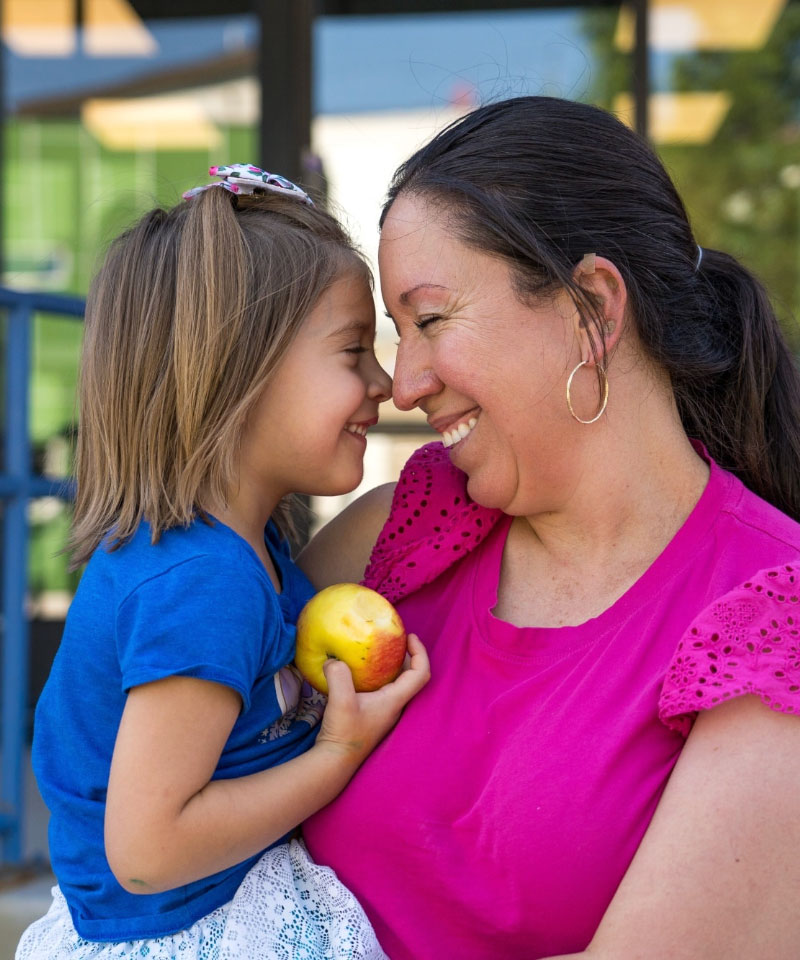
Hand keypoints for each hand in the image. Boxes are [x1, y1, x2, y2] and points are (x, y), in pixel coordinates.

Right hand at [315, 632, 429, 765]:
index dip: (420, 652)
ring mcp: (384, 710)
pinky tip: (360, 670)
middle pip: (412, 676)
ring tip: (379, 650)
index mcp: (394, 700)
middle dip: (407, 654)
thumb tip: (334, 659)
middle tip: (394, 639)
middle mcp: (394, 705)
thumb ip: (339, 675)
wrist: (334, 760)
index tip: (409, 636)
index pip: (420, 673)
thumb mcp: (340, 701)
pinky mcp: (372, 713)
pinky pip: (383, 688)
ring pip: (398, 682)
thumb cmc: (343, 733)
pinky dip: (379, 674)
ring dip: (393, 664)